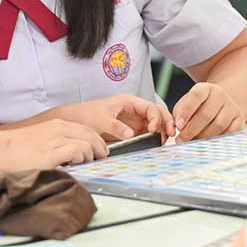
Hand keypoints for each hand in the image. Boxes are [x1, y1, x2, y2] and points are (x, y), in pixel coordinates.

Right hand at [0, 120, 107, 168]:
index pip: (85, 129)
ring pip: (87, 144)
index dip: (96, 140)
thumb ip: (53, 145)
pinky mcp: (51, 153)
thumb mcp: (37, 141)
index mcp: (55, 125)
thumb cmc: (12, 150)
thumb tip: (68, 157)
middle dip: (100, 147)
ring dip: (90, 155)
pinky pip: (77, 152)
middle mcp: (58, 129)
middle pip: (91, 134)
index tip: (100, 151)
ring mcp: (55, 140)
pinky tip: (76, 165)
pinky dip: (81, 159)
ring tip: (87, 164)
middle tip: (102, 158)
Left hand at [56, 94, 175, 141]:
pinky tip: (158, 144)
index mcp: (129, 102)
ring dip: (163, 131)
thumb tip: (130, 134)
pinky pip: (149, 133)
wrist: (76, 122)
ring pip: (156, 123)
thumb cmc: (86, 115)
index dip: (156, 117)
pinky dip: (156, 137)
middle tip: (170, 135)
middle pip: (158, 113)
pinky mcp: (133, 131)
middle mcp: (135, 110)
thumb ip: (116, 126)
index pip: (150, 107)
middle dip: (166, 122)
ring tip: (165, 141)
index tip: (154, 129)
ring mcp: (135, 121)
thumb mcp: (100, 120)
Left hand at [172, 83, 244, 141]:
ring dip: (203, 137)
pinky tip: (207, 143)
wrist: (219, 106)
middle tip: (182, 140)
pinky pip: (229, 134)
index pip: (196, 96)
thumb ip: (179, 115)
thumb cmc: (196, 108)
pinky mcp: (239, 120)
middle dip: (192, 130)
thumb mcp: (185, 106)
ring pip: (218, 125)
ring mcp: (232, 107)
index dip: (187, 111)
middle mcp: (220, 95)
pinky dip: (216, 141)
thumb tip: (176, 130)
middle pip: (206, 114)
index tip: (178, 125)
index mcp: (205, 88)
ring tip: (192, 142)